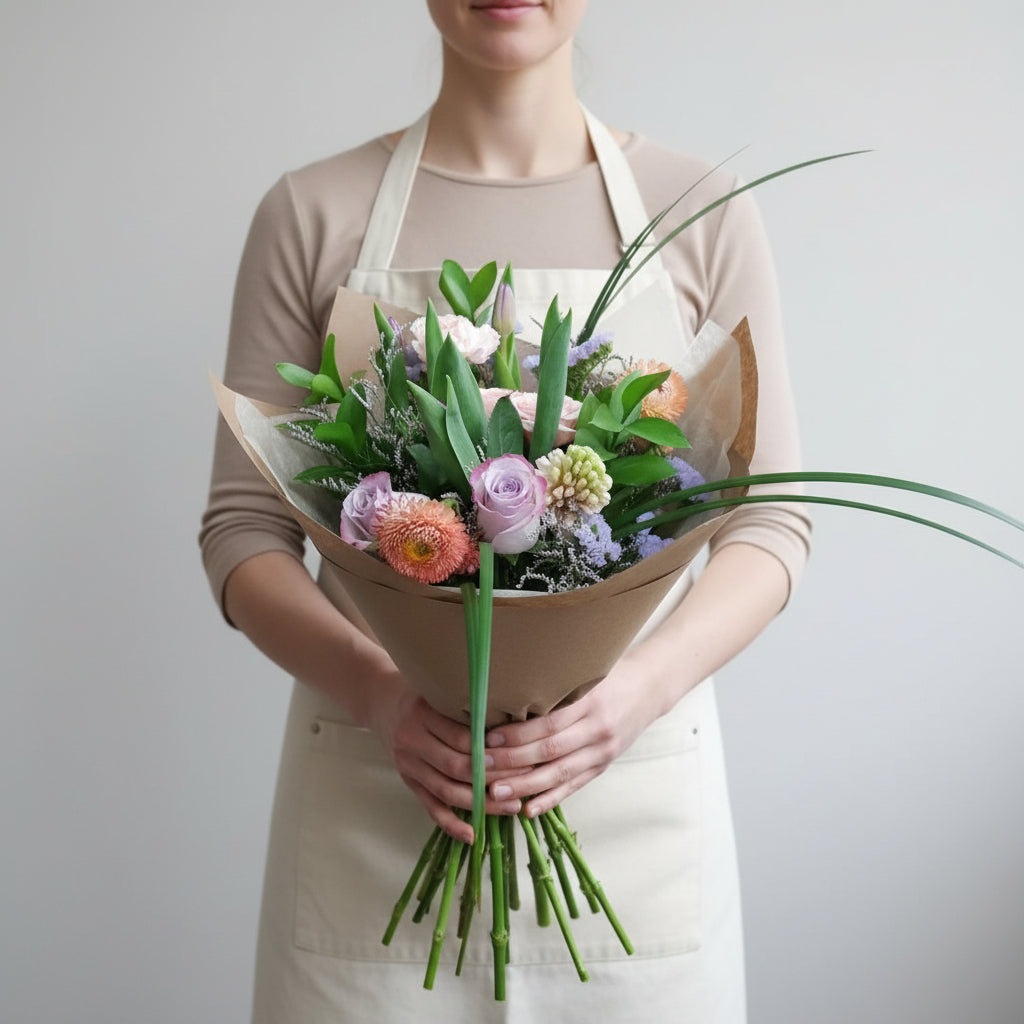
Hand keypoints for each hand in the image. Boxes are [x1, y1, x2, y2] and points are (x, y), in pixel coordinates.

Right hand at [372, 685, 524, 843]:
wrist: (380, 702)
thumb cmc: (422, 695)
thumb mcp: (440, 690)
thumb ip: (468, 706)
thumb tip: (514, 722)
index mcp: (422, 714)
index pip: (463, 738)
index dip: (492, 750)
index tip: (521, 753)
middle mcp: (412, 742)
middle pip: (457, 767)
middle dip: (494, 778)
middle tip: (525, 781)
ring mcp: (408, 766)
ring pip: (447, 792)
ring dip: (481, 804)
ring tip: (513, 806)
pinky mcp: (408, 783)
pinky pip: (431, 808)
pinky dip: (452, 824)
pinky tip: (473, 835)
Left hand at [483, 649, 661, 818]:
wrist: (649, 688)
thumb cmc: (608, 675)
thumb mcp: (584, 673)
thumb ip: (553, 686)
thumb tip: (505, 695)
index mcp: (590, 702)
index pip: (547, 724)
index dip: (516, 734)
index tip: (487, 738)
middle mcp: (597, 729)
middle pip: (550, 751)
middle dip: (513, 761)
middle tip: (481, 768)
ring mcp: (602, 751)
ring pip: (559, 773)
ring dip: (526, 786)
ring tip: (496, 793)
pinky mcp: (603, 766)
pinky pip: (574, 786)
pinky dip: (550, 799)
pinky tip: (528, 809)